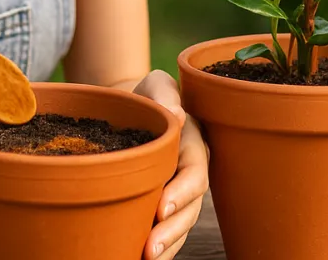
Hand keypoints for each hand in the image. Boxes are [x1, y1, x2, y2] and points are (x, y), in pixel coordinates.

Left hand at [132, 70, 209, 259]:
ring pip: (181, 223)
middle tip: (149, 247)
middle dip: (173, 229)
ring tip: (146, 259)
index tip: (161, 208)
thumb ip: (165, 93)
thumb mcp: (156, 84)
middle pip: (190, 207)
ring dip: (167, 244)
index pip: (195, 172)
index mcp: (194, 143)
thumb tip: (178, 115)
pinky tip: (141, 259)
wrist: (133, 108)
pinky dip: (161, 247)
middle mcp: (191, 171)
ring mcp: (180, 190)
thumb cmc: (146, 96)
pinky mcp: (165, 202)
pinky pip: (168, 228)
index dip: (182, 192)